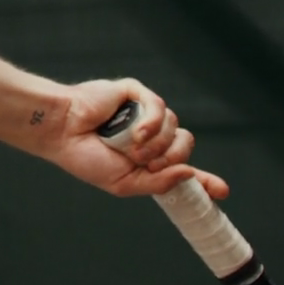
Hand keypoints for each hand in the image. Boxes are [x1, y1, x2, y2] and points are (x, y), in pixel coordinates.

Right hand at [42, 78, 228, 199]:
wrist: (61, 131)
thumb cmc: (84, 157)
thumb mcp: (125, 183)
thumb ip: (159, 182)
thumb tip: (190, 173)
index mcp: (147, 158)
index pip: (182, 168)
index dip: (204, 179)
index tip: (222, 191)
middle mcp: (150, 135)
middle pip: (184, 145)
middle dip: (170, 158)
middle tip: (145, 162)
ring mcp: (143, 113)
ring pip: (175, 127)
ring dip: (155, 143)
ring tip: (129, 146)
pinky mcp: (135, 94)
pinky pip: (160, 107)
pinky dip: (152, 122)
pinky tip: (135, 131)